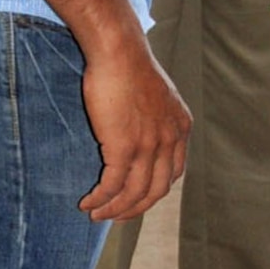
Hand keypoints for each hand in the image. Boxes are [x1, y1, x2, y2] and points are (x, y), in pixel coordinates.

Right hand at [78, 36, 190, 220]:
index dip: (154, 191)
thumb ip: (157, 119)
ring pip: (134, 195)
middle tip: (115, 216)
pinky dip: (100, 200)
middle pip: (156, 192)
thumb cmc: (131, 67)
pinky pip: (112, 187)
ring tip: (96, 215)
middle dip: (134, 209)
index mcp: (181, 127)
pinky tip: (88, 203)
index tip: (136, 198)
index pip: (174, 173)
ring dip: (113, 210)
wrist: (120, 52)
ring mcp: (148, 146)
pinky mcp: (124, 148)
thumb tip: (142, 132)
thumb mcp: (159, 96)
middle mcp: (170, 140)